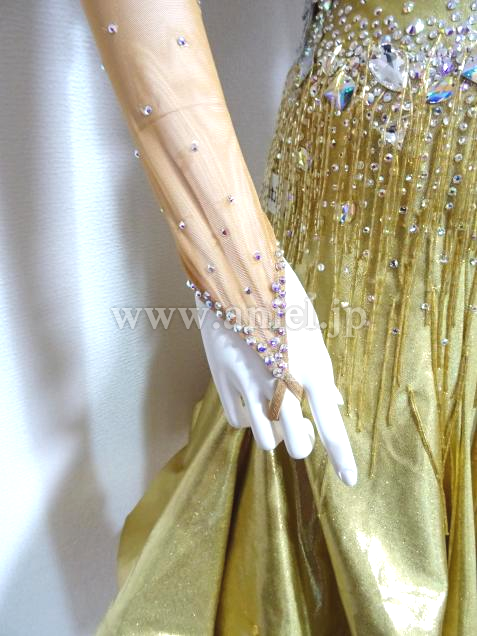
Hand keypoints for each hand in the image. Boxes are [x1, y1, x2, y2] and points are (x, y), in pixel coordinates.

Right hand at [195, 260, 357, 485]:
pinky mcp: (222, 379)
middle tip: (301, 427)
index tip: (350, 481)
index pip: (332, 426)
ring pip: (266, 439)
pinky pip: (238, 421)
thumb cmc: (282, 299)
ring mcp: (247, 383)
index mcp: (311, 367)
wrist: (236, 272)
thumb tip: (334, 404)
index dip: (343, 457)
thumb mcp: (311, 332)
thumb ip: (322, 374)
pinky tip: (250, 397)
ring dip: (274, 431)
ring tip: (274, 408)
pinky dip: (248, 417)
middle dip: (301, 441)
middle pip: (296, 445)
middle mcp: (279, 381)